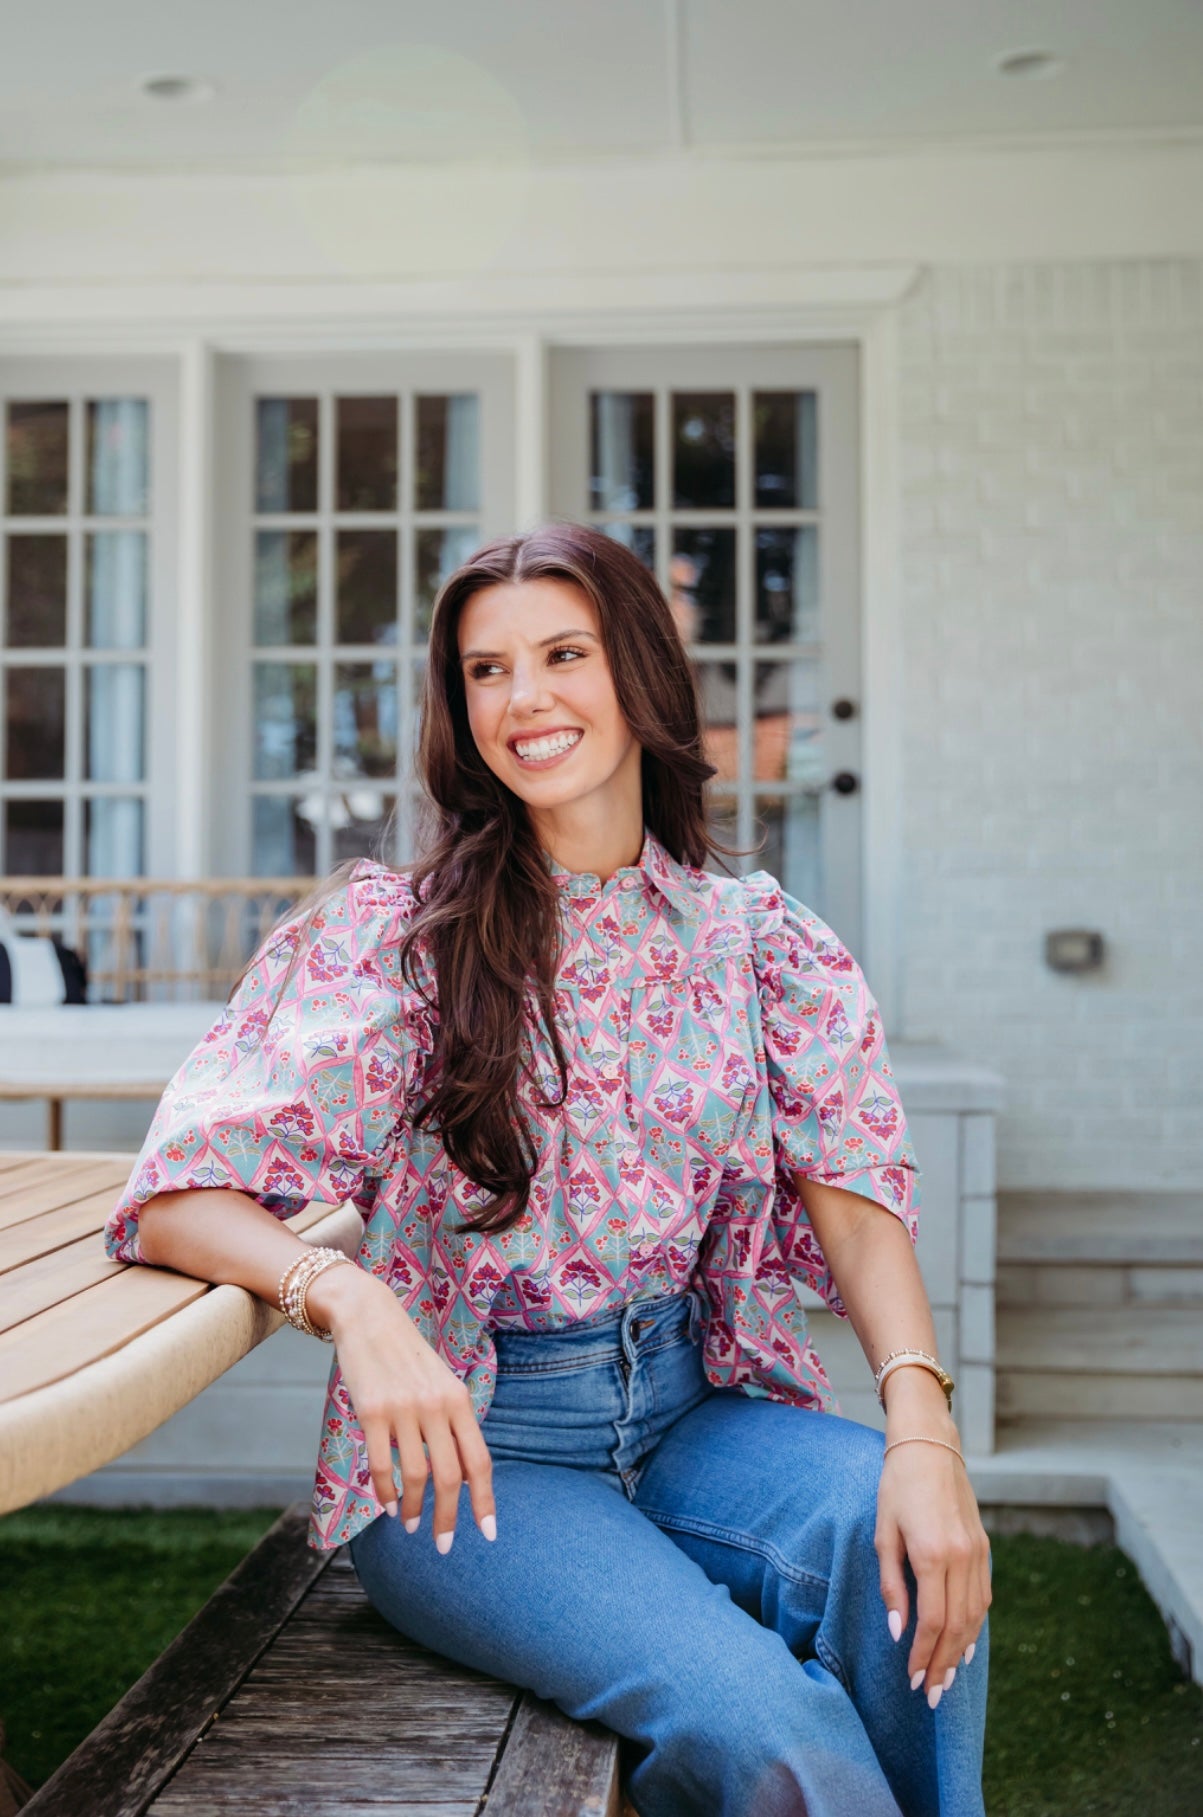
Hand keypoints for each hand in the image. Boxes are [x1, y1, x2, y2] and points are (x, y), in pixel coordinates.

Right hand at [308, 1264, 496, 1555]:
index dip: (485, 1501)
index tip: (487, 1534)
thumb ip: (452, 1424)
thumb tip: (460, 1478)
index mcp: (459, 1399)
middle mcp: (436, 1406)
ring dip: (414, 1510)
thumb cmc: (406, 1355)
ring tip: (410, 1525)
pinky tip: (388, 1505)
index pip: (479, 1461)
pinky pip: (381, 1465)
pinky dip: (385, 1492)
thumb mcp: (440, 1383)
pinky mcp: (372, 1412)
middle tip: (442, 1545)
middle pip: (449, 1477)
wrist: (368, 1316)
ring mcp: (404, 1409)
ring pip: (415, 1476)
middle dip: (447, 1519)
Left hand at [874, 1403, 990, 1706]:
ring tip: (947, 1679)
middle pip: (957, 1627)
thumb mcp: (883, 1533)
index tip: (913, 1681)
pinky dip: (975, 1626)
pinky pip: (983, 1597)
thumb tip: (899, 1633)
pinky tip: (965, 1645)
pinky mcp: (984, 1548)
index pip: (931, 1622)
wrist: (929, 1447)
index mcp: (933, 1554)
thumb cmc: (896, 1486)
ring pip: (975, 1616)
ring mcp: (978, 1553)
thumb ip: (891, 1586)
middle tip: (932, 1695)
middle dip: (944, 1665)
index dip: (923, 1656)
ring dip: (961, 1652)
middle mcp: (962, 1557)